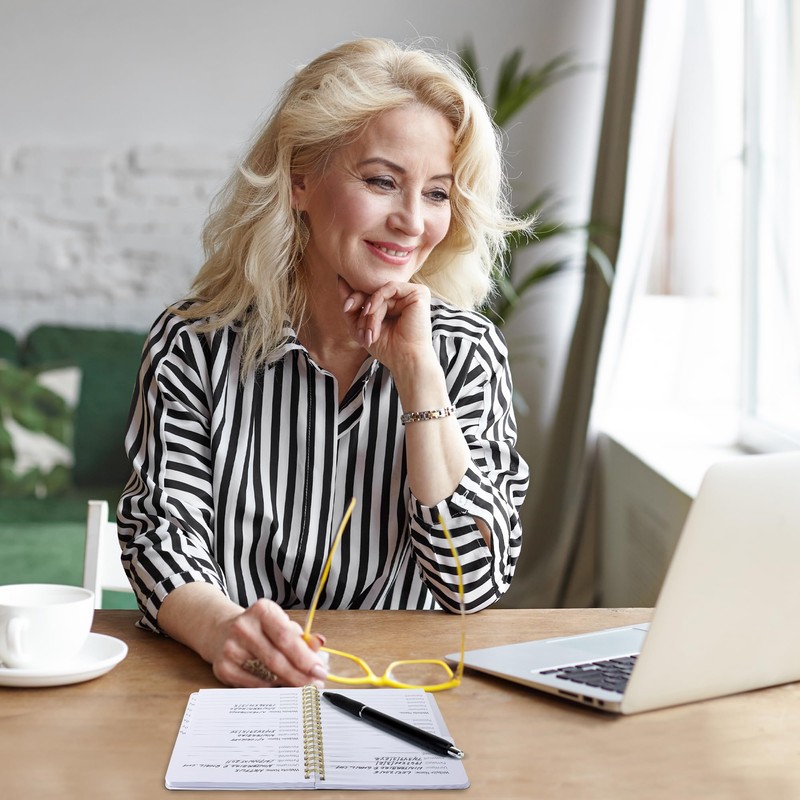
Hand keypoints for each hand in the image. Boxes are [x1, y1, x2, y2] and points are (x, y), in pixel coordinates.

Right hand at [207, 598, 327, 687]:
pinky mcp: (223, 668)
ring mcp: (231, 649)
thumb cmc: (259, 628)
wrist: (221, 630)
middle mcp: (244, 628)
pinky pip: (253, 685)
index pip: (286, 637)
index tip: (320, 670)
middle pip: (277, 658)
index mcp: (262, 611)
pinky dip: (271, 688)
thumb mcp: (279, 622)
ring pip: (266, 674)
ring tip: (304, 687)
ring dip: (289, 684)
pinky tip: (281, 688)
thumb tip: (319, 645)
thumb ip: (300, 635)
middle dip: (300, 675)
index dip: (305, 657)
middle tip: (316, 684)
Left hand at [338, 276, 437, 376]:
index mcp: (392, 304)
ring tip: (369, 331)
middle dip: (358, 305)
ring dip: (369, 311)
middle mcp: (402, 297)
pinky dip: (377, 299)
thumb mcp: (360, 325)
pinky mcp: (418, 293)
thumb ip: (351, 304)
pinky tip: (370, 312)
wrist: (404, 359)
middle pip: (372, 290)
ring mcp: (411, 294)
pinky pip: (390, 287)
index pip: (369, 293)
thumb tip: (340, 279)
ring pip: (380, 292)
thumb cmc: (386, 347)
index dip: (354, 298)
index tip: (345, 307)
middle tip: (356, 323)